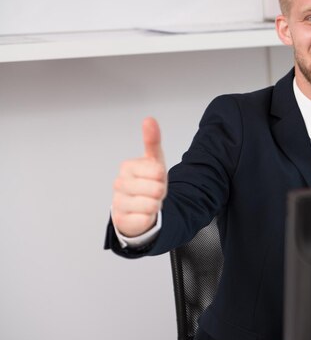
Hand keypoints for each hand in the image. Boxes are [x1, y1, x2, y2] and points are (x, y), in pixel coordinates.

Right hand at [111, 117, 167, 236]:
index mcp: (127, 167)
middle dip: (160, 192)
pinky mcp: (121, 220)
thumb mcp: (154, 160)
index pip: (158, 172)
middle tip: (153, 192)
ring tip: (148, 202)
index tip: (156, 178)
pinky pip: (146, 219)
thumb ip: (152, 140)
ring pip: (152, 205)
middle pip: (157, 190)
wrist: (137, 208)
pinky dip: (149, 217)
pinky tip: (142, 213)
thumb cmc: (146, 182)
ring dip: (156, 205)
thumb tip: (149, 119)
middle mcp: (119, 184)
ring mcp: (118, 202)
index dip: (162, 178)